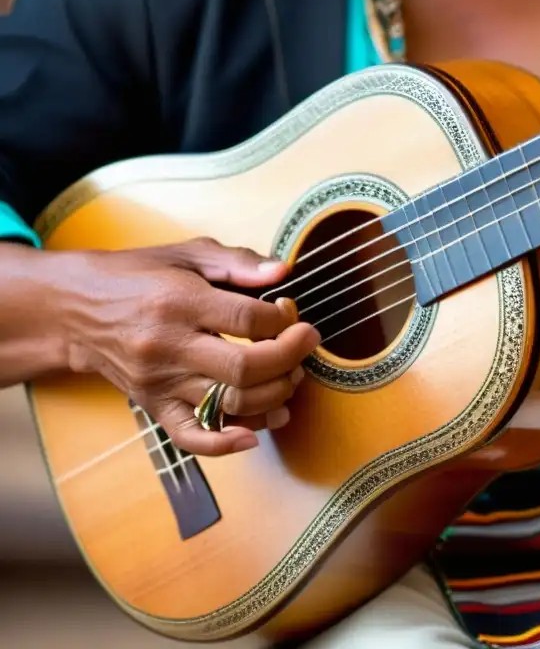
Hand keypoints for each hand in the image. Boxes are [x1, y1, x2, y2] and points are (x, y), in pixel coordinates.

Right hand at [58, 237, 320, 456]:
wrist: (75, 308)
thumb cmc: (139, 276)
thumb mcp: (187, 253)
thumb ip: (239, 262)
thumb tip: (283, 271)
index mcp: (180, 301)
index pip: (249, 320)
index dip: (286, 321)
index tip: (294, 316)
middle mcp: (168, 345)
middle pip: (245, 368)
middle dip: (290, 360)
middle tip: (305, 346)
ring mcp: (160, 382)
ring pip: (230, 405)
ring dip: (275, 396)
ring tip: (289, 377)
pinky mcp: (152, 406)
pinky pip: (192, 437)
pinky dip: (227, 444)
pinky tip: (254, 433)